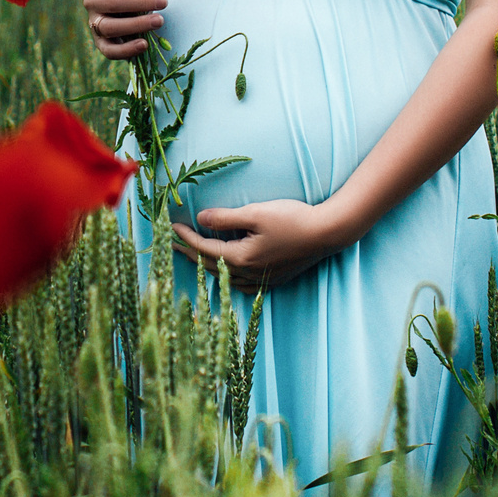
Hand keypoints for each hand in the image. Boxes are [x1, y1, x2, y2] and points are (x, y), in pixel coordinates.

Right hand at [82, 0, 163, 61]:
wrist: (135, 12)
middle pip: (110, 3)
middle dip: (139, 4)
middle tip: (164, 2)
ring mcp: (94, 22)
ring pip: (109, 26)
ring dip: (136, 25)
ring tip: (159, 21)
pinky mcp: (101, 43)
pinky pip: (109, 50)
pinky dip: (126, 50)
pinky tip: (144, 45)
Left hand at [169, 199, 346, 288]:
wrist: (327, 234)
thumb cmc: (292, 219)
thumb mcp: (256, 213)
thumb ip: (225, 218)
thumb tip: (200, 218)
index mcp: (240, 258)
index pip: (203, 248)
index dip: (185, 237)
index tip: (170, 228)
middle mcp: (247, 274)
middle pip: (210, 265)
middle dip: (190, 252)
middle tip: (173, 242)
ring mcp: (261, 280)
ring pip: (225, 276)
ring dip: (206, 264)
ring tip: (194, 253)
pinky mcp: (272, 280)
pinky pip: (241, 284)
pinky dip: (227, 275)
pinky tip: (226, 269)